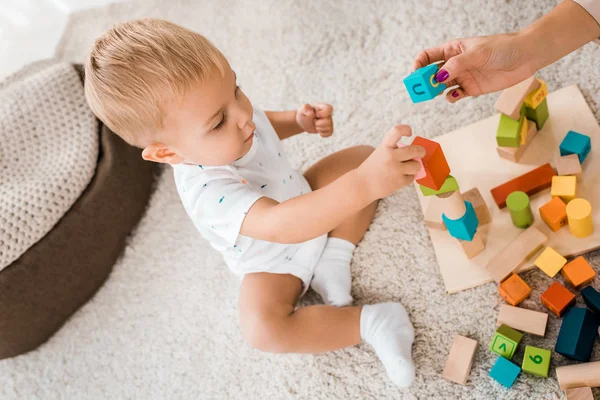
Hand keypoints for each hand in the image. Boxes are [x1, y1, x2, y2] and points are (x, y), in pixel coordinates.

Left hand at [296, 103, 333, 136]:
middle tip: (314, 121)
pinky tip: (318, 130)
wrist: (303, 122)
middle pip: (328, 121)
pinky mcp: (329, 129)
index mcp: (323, 107)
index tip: (315, 115)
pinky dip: (322, 134)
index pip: (329, 109)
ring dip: (319, 129)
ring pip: (329, 128)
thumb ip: (305, 109)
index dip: (322, 114)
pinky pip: (329, 133)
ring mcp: (329, 121)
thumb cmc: (304, 114)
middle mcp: (328, 114)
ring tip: (315, 125)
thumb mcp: (302, 110)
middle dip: (318, 124)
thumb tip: (311, 113)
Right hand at [357, 125, 425, 199]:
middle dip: (421, 151)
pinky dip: (408, 178)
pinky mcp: (399, 182)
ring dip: (415, 166)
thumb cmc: (373, 168)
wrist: (361, 185)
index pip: (397, 131)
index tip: (409, 133)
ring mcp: (395, 169)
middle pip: (415, 150)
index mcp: (385, 147)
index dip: (406, 129)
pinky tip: (400, 177)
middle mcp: (390, 156)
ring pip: (417, 165)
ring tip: (408, 168)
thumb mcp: (380, 153)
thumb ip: (395, 150)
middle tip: (420, 153)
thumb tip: (416, 153)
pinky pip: (412, 177)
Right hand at [412, 33, 534, 102]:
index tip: (416, 74)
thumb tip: (439, 77)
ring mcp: (462, 76)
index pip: (428, 56)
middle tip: (424, 88)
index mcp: (452, 49)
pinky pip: (454, 95)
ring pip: (441, 86)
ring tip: (436, 93)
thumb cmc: (502, 48)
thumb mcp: (477, 53)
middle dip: (425, 81)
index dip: (419, 64)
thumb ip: (457, 65)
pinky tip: (454, 96)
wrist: (525, 57)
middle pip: (431, 73)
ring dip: (435, 91)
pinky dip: (451, 98)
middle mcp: (454, 63)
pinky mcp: (471, 89)